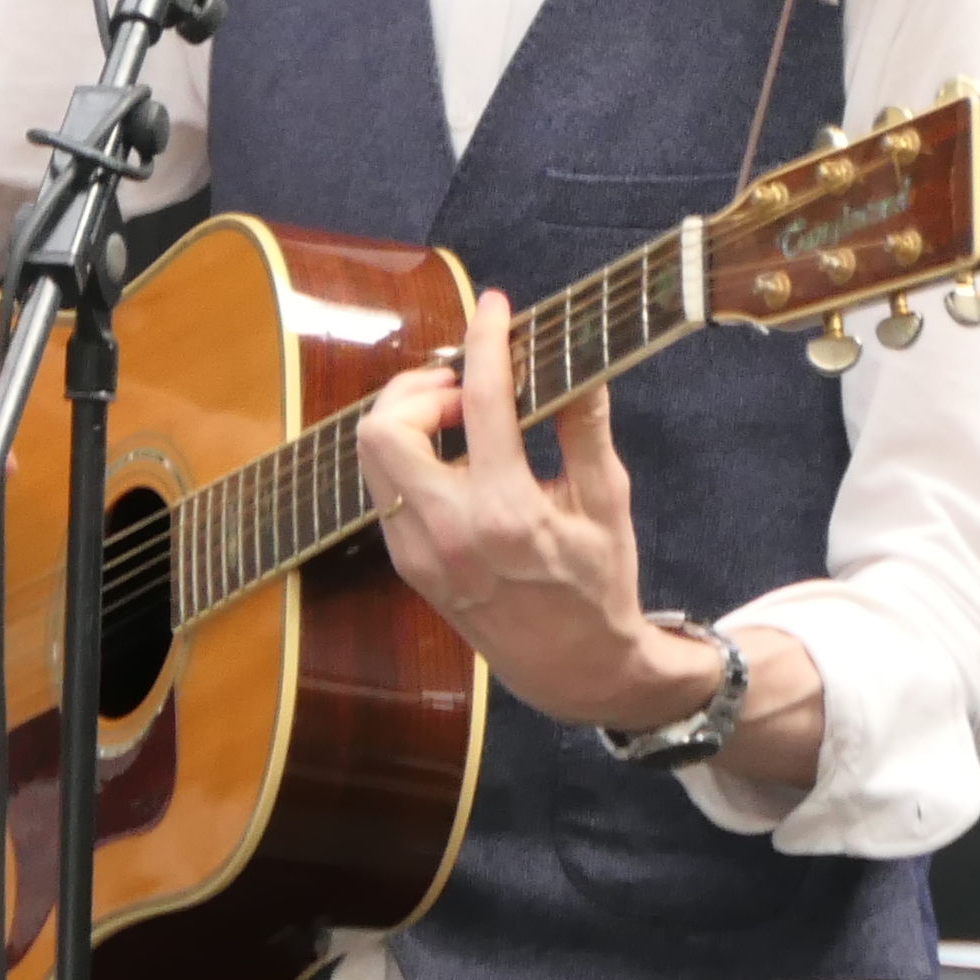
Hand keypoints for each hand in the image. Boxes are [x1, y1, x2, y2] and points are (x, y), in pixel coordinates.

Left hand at [351, 286, 723, 732]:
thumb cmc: (599, 585)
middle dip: (419, 387)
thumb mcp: (606, 501)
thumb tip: (580, 359)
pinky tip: (453, 457)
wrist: (572, 671)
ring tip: (459, 418)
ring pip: (373, 454)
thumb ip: (586, 424)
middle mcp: (449, 534)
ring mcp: (418, 553)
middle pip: (385, 426)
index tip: (495, 307)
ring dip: (408, 418)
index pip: (479, 403)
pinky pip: (385, 487)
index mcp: (506, 514)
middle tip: (464, 388)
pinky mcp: (406, 565)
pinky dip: (409, 456)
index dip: (485, 342)